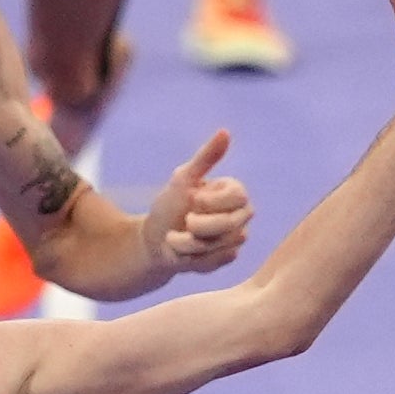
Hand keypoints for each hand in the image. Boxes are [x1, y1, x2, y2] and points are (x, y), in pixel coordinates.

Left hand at [146, 129, 250, 274]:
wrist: (154, 240)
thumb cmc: (168, 206)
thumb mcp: (183, 179)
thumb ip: (205, 157)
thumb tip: (224, 132)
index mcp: (234, 192)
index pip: (238, 197)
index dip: (212, 202)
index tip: (193, 200)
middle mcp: (241, 215)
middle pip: (231, 225)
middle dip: (200, 226)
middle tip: (185, 222)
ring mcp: (235, 238)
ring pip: (221, 246)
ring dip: (190, 243)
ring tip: (177, 238)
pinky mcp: (226, 258)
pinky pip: (214, 261)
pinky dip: (190, 258)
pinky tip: (181, 252)